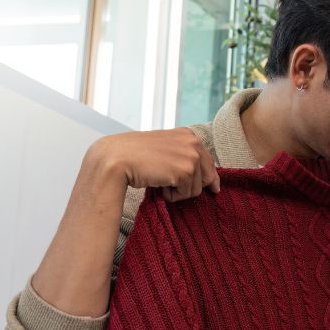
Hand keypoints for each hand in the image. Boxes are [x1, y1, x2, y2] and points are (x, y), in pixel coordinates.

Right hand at [88, 128, 219, 201]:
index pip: (208, 161)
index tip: (213, 188)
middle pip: (207, 177)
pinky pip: (186, 194)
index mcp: (188, 134)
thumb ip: (181, 155)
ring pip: (197, 189)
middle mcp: (193, 142)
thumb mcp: (162, 149)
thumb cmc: (134, 156)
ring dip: (178, 191)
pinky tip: (159, 185)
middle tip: (170, 185)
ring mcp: (191, 156)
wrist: (116, 159)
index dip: (210, 177)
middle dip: (191, 187)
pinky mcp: (186, 171)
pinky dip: (172, 195)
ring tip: (160, 181)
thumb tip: (204, 177)